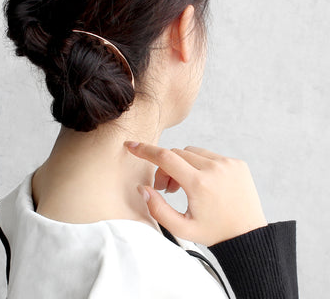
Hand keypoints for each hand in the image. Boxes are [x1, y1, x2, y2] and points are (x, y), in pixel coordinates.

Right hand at [125, 141, 267, 246]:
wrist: (249, 235)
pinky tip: (204, 183)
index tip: (132, 145)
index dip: (145, 150)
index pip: (165, 158)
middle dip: (166, 168)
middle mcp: (215, 168)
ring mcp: (228, 163)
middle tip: (167, 189)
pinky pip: (209, 155)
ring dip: (183, 164)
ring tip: (186, 186)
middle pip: (176, 154)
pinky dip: (201, 164)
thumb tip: (144, 188)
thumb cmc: (214, 232)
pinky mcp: (237, 163)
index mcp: (199, 184)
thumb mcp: (182, 228)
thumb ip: (158, 209)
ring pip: (192, 152)